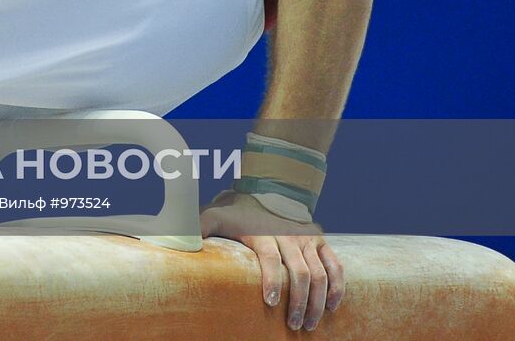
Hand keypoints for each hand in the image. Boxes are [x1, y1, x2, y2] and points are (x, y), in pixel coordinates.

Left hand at [200, 189, 344, 331]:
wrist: (269, 189)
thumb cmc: (238, 210)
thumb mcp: (215, 214)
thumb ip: (197, 227)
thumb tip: (177, 241)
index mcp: (264, 233)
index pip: (270, 259)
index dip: (272, 281)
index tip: (270, 302)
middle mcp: (289, 236)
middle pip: (300, 273)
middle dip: (298, 302)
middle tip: (293, 325)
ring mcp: (307, 239)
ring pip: (320, 274)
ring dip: (317, 302)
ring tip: (309, 324)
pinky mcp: (320, 241)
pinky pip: (335, 266)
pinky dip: (337, 288)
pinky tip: (332, 307)